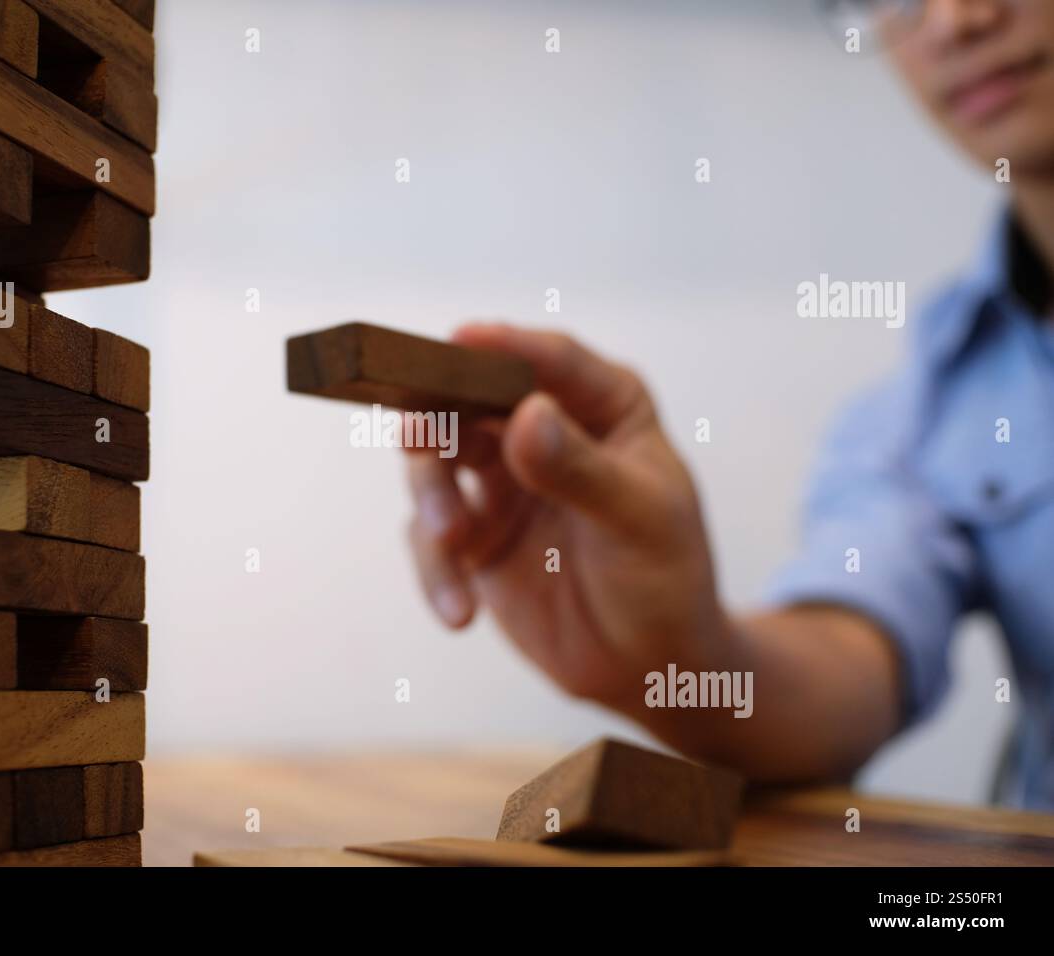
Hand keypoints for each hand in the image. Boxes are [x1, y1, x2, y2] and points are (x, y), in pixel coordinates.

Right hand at [405, 322, 734, 713]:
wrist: (649, 666)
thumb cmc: (664, 578)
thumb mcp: (638, 521)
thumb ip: (581, 470)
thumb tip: (526, 415)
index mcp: (601, 406)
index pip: (550, 361)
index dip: (503, 345)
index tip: (461, 340)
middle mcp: (542, 430)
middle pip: (470, 400)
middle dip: (440, 417)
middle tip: (422, 437)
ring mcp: (500, 481)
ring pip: (434, 461)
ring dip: (432, 496)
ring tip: (452, 541)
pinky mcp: (471, 536)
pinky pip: (429, 539)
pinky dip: (436, 573)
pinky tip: (460, 616)